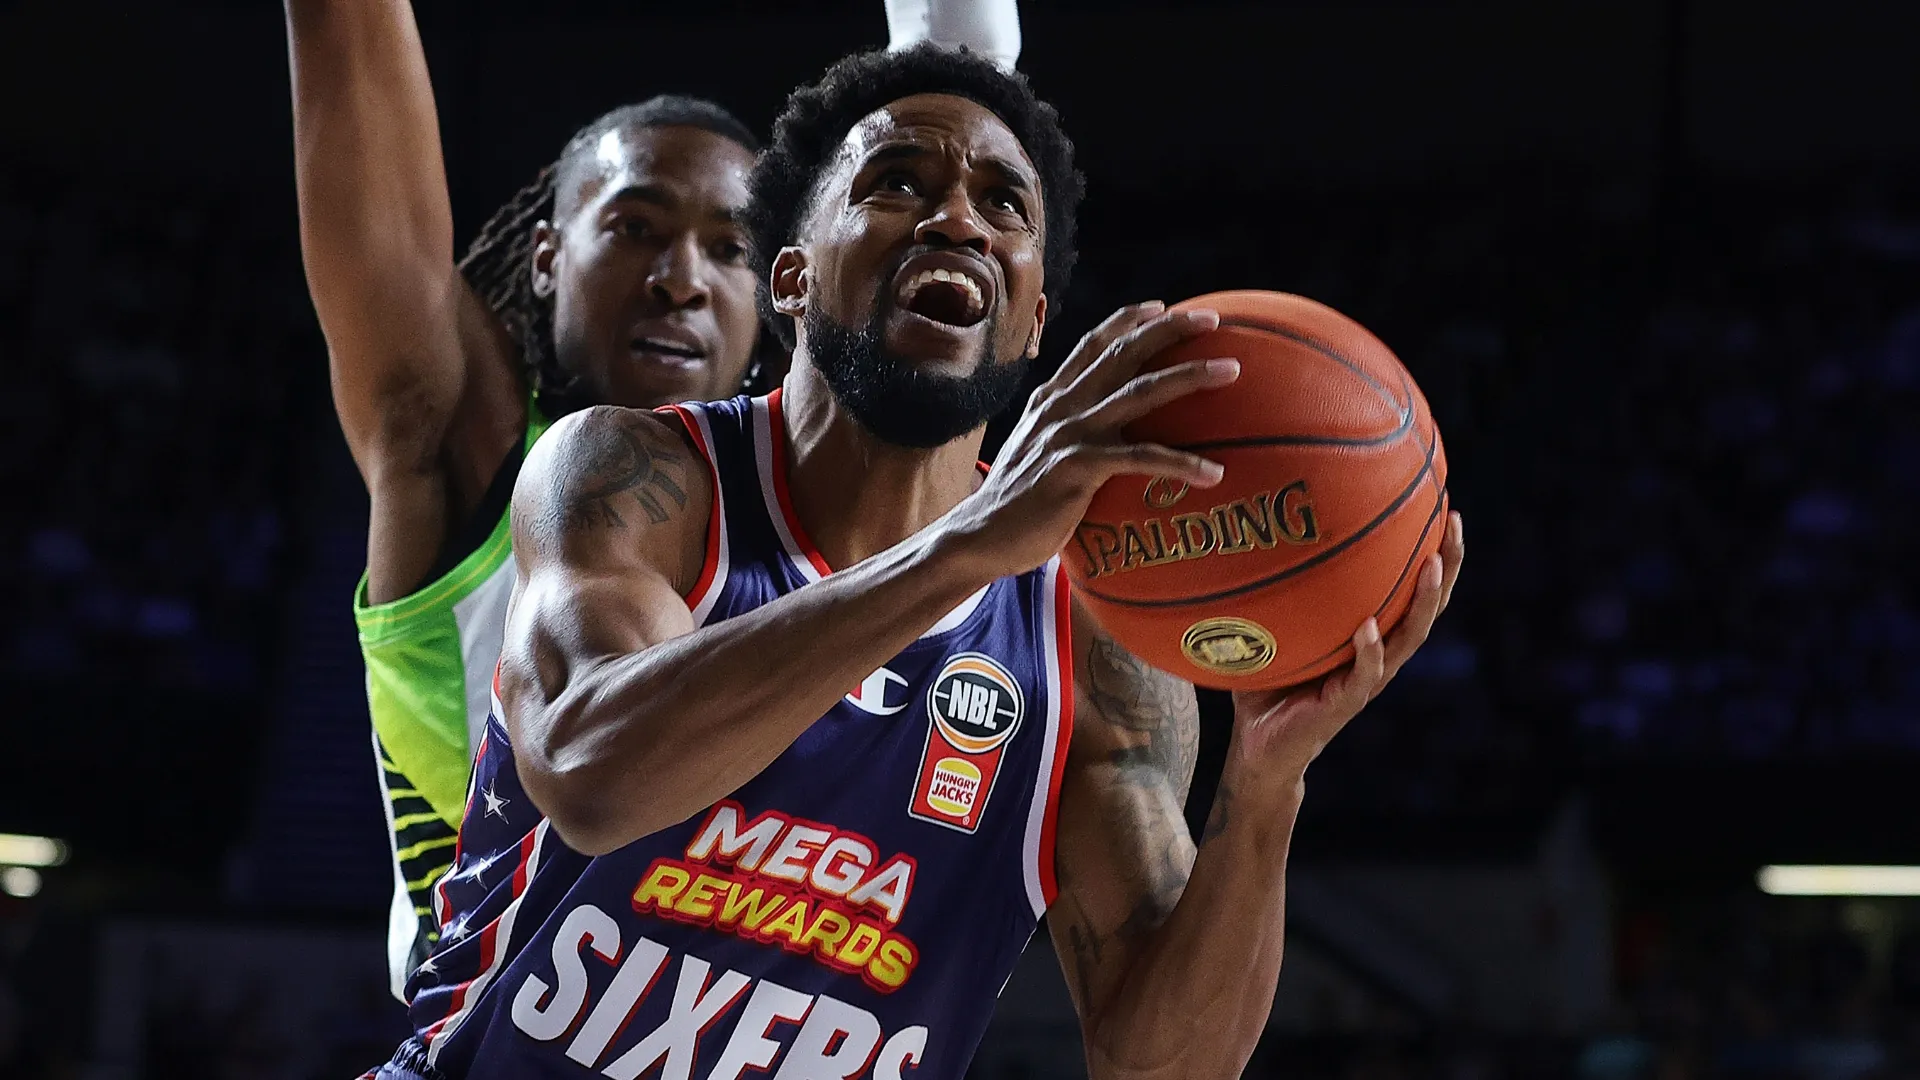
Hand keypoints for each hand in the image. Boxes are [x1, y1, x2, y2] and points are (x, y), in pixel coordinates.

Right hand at [943, 301, 1240, 578]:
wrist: (980, 537)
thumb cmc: (1018, 504)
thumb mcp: (1040, 452)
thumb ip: (1068, 434)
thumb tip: (1106, 438)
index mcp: (1053, 399)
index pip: (1093, 345)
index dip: (1128, 321)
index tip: (1163, 307)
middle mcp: (1061, 406)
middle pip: (1123, 353)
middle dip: (1170, 330)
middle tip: (1214, 318)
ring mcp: (1068, 434)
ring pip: (1139, 393)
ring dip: (1189, 375)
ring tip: (1232, 369)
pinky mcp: (1076, 468)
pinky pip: (1139, 459)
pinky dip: (1181, 464)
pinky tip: (1215, 473)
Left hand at [1228, 511, 1465, 777]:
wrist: (1258, 748)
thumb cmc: (1266, 685)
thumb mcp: (1274, 630)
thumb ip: (1275, 593)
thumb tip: (1250, 535)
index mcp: (1371, 636)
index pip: (1411, 589)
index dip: (1433, 552)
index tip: (1444, 507)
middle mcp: (1378, 655)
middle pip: (1427, 606)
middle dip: (1446, 564)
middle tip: (1453, 522)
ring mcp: (1365, 681)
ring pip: (1408, 638)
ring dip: (1423, 603)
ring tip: (1430, 567)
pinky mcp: (1343, 705)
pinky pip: (1363, 676)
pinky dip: (1369, 653)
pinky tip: (1369, 629)